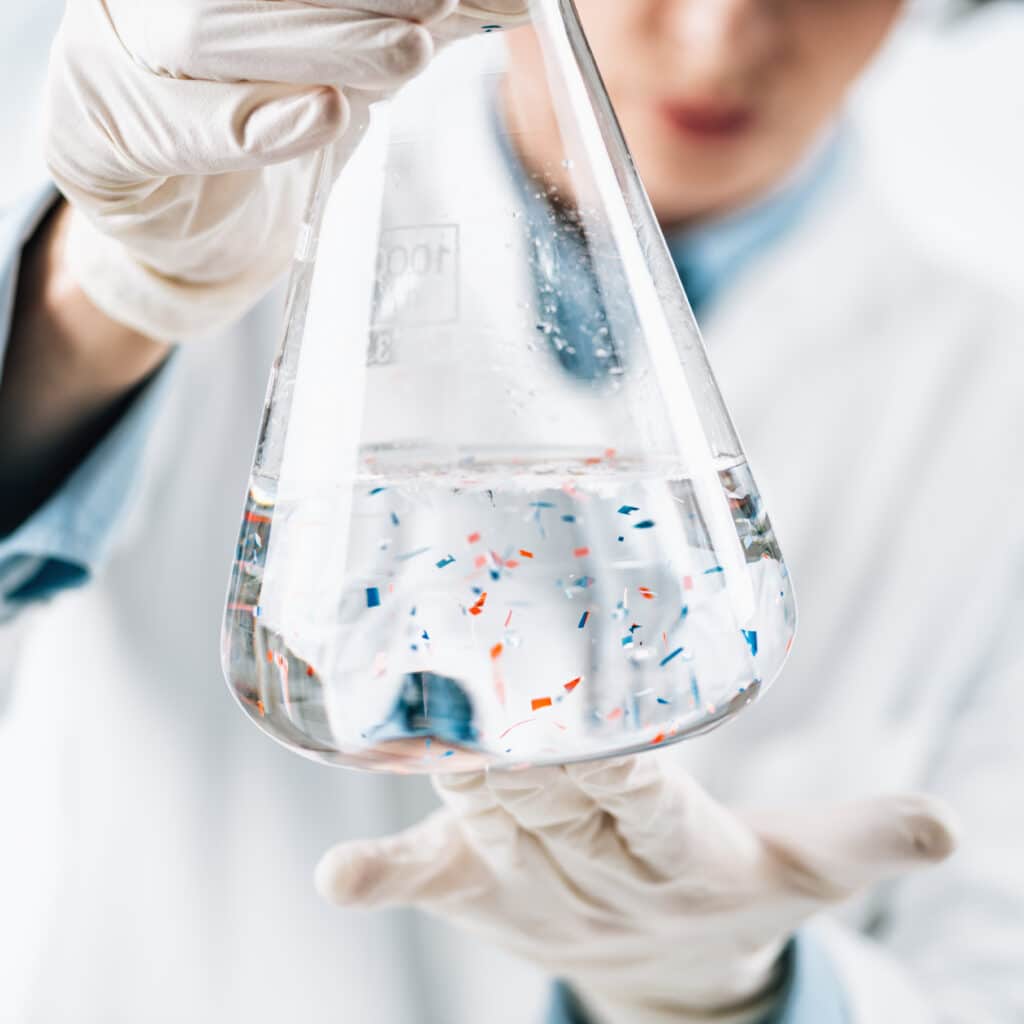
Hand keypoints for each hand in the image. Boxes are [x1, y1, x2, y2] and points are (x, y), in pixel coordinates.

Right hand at [43, 0, 526, 342]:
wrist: (186, 228)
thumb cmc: (258, 128)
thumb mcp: (340, 64)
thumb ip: (404, 23)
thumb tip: (505, 2)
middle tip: (437, 5)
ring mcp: (108, 58)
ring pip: (213, 34)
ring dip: (324, 43)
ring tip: (408, 51)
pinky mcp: (100, 138)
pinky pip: (187, 126)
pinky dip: (264, 123)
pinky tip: (324, 113)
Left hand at [316, 756, 956, 1023]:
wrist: (666, 968)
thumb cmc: (731, 885)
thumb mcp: (807, 866)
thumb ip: (866, 840)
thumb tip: (949, 829)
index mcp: (678, 856)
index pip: (649, 809)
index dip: (625, 778)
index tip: (607, 742)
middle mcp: (592, 873)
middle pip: (554, 809)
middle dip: (527, 767)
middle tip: (494, 716)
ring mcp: (524, 882)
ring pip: (488, 831)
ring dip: (460, 794)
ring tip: (429, 746)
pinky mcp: (472, 885)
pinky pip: (421, 881)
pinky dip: (380, 878)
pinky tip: (338, 877)